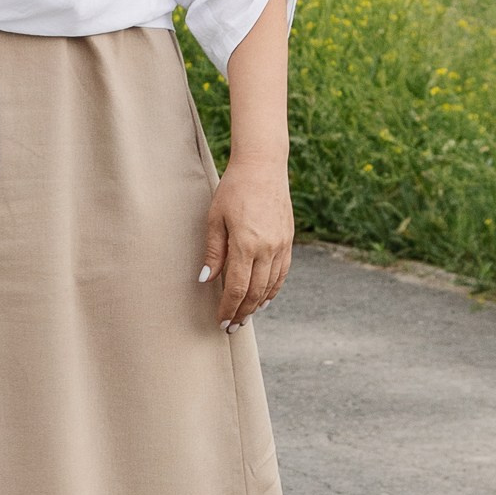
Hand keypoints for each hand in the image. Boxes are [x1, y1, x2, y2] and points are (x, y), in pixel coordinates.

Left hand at [201, 156, 292, 330]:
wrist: (263, 168)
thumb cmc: (233, 190)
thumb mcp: (215, 218)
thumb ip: (214, 252)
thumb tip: (207, 280)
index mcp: (246, 244)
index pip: (237, 287)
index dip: (229, 308)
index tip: (221, 321)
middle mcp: (267, 249)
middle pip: (255, 292)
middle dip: (242, 312)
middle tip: (231, 327)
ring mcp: (281, 245)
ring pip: (271, 285)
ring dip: (258, 304)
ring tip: (245, 316)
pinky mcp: (288, 240)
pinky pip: (282, 273)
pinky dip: (273, 289)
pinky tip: (264, 298)